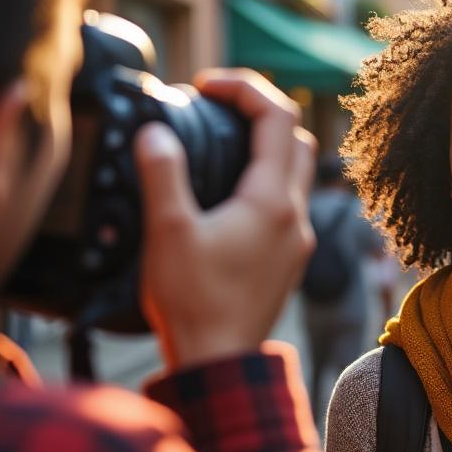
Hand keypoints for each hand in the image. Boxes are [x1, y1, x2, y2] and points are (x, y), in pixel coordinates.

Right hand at [135, 69, 316, 369]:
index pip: (277, 116)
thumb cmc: (194, 304)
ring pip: (295, 171)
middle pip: (295, 138)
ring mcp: (296, 240)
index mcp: (272, 200)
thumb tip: (155, 132)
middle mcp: (295, 216)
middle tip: (214, 108)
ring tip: (219, 142)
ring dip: (265, 146)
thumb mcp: (168, 231)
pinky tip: (226, 191)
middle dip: (258, 111)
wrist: (220, 366)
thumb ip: (162, 173)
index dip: (243, 88)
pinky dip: (264, 179)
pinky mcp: (287, 260)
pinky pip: (286, 202)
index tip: (204, 86)